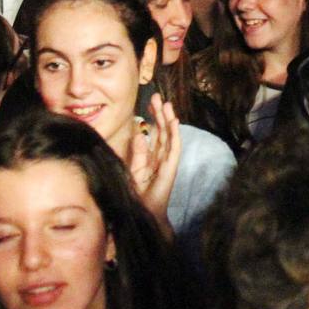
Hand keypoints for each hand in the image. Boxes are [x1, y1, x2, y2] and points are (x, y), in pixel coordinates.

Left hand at [128, 94, 181, 222]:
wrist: (145, 212)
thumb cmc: (138, 194)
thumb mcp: (133, 169)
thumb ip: (137, 152)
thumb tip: (139, 132)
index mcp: (151, 156)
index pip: (154, 132)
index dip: (152, 117)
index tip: (148, 103)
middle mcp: (161, 156)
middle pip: (162, 130)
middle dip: (160, 113)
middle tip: (157, 96)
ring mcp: (168, 161)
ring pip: (170, 136)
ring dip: (168, 119)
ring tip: (166, 104)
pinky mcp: (171, 167)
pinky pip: (174, 148)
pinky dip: (174, 134)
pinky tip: (173, 122)